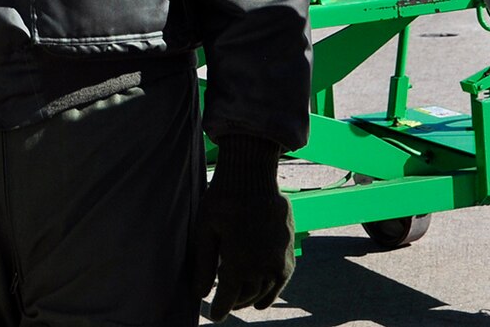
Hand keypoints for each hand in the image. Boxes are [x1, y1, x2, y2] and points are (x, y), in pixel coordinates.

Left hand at [192, 136, 295, 320]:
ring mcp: (278, 260)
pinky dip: (271, 292)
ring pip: (264, 291)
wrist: (253, 176)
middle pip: (246, 297)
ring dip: (250, 298)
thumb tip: (201, 294)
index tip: (213, 316)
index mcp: (238, 263)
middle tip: (222, 302)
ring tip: (239, 299)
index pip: (227, 299)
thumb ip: (203, 265)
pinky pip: (280, 281)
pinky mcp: (288, 252)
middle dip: (233, 302)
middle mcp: (261, 266)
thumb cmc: (222, 200)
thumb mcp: (205, 230)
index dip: (219, 310)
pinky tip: (262, 299)